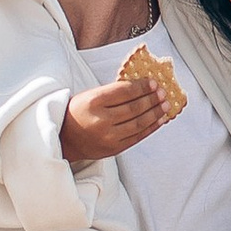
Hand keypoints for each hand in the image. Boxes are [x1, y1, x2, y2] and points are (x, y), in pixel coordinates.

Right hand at [61, 72, 176, 165]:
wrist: (65, 138)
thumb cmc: (78, 112)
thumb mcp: (89, 96)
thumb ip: (112, 92)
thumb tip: (141, 87)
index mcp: (93, 102)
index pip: (124, 91)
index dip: (141, 86)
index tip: (153, 82)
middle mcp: (101, 120)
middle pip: (133, 108)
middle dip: (151, 99)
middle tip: (163, 92)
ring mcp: (108, 136)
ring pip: (138, 123)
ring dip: (155, 113)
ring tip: (165, 105)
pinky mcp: (114, 148)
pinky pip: (137, 137)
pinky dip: (151, 128)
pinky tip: (159, 120)